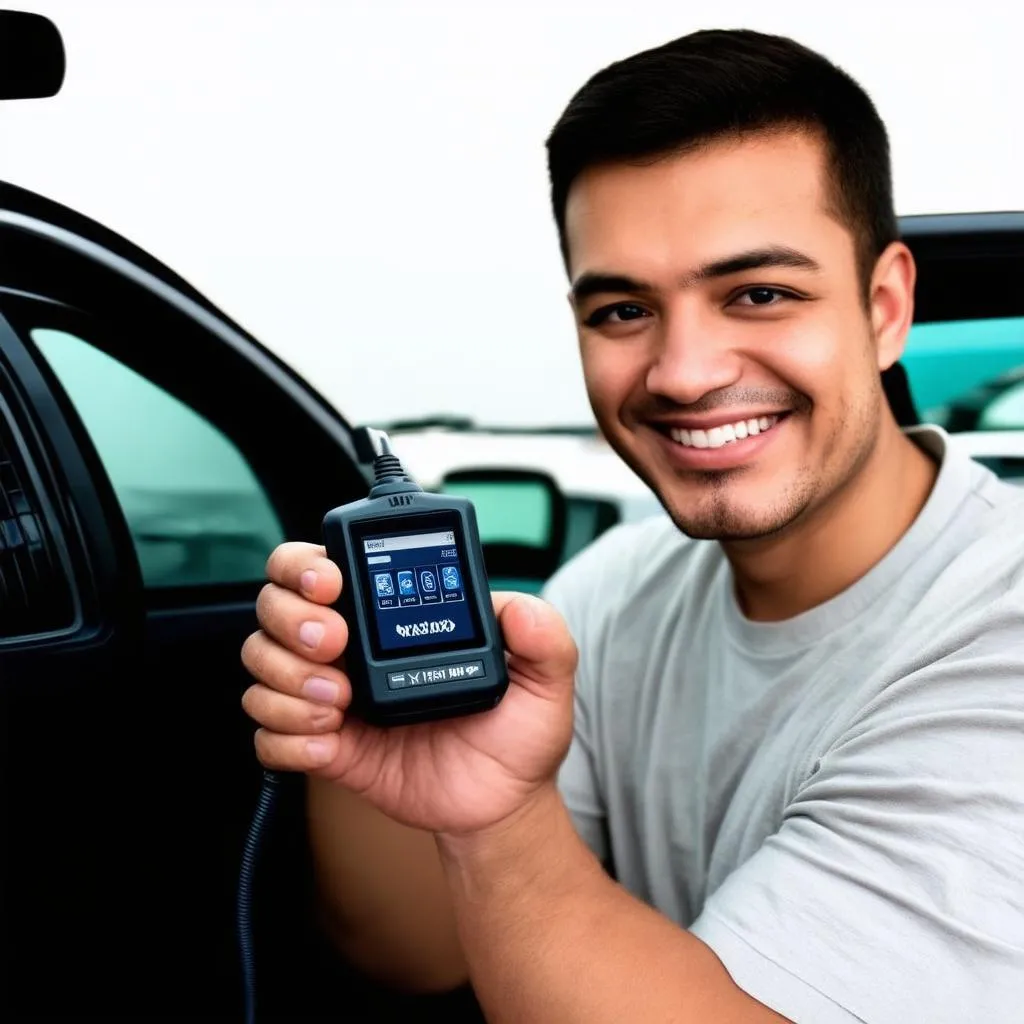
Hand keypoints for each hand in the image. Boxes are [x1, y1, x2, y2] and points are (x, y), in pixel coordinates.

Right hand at [241, 542, 577, 834]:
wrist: (500, 804)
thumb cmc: (515, 734)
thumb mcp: (545, 679)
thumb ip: (542, 635)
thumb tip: (516, 607)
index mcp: (392, 618)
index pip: (321, 566)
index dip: (306, 565)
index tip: (331, 583)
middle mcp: (352, 648)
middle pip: (274, 608)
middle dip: (291, 620)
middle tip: (334, 644)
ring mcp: (332, 697)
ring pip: (262, 666)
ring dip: (288, 681)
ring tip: (338, 703)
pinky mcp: (326, 746)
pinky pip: (269, 736)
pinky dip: (287, 737)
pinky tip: (330, 742)